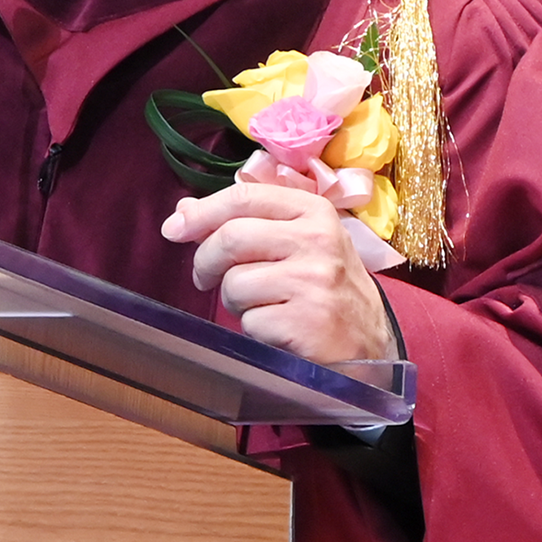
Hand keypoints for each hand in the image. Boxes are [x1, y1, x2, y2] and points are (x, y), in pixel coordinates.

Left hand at [161, 178, 399, 365]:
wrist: (368, 344)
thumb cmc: (322, 289)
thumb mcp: (294, 245)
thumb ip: (243, 222)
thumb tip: (183, 210)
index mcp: (314, 212)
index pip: (244, 197)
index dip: (200, 213)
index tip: (173, 230)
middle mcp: (320, 240)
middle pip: (231, 237)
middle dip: (206, 262)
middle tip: (206, 278)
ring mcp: (317, 280)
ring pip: (235, 282)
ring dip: (234, 301)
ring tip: (262, 306)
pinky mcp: (310, 320)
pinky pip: (250, 320)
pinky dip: (254, 329)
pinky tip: (279, 329)